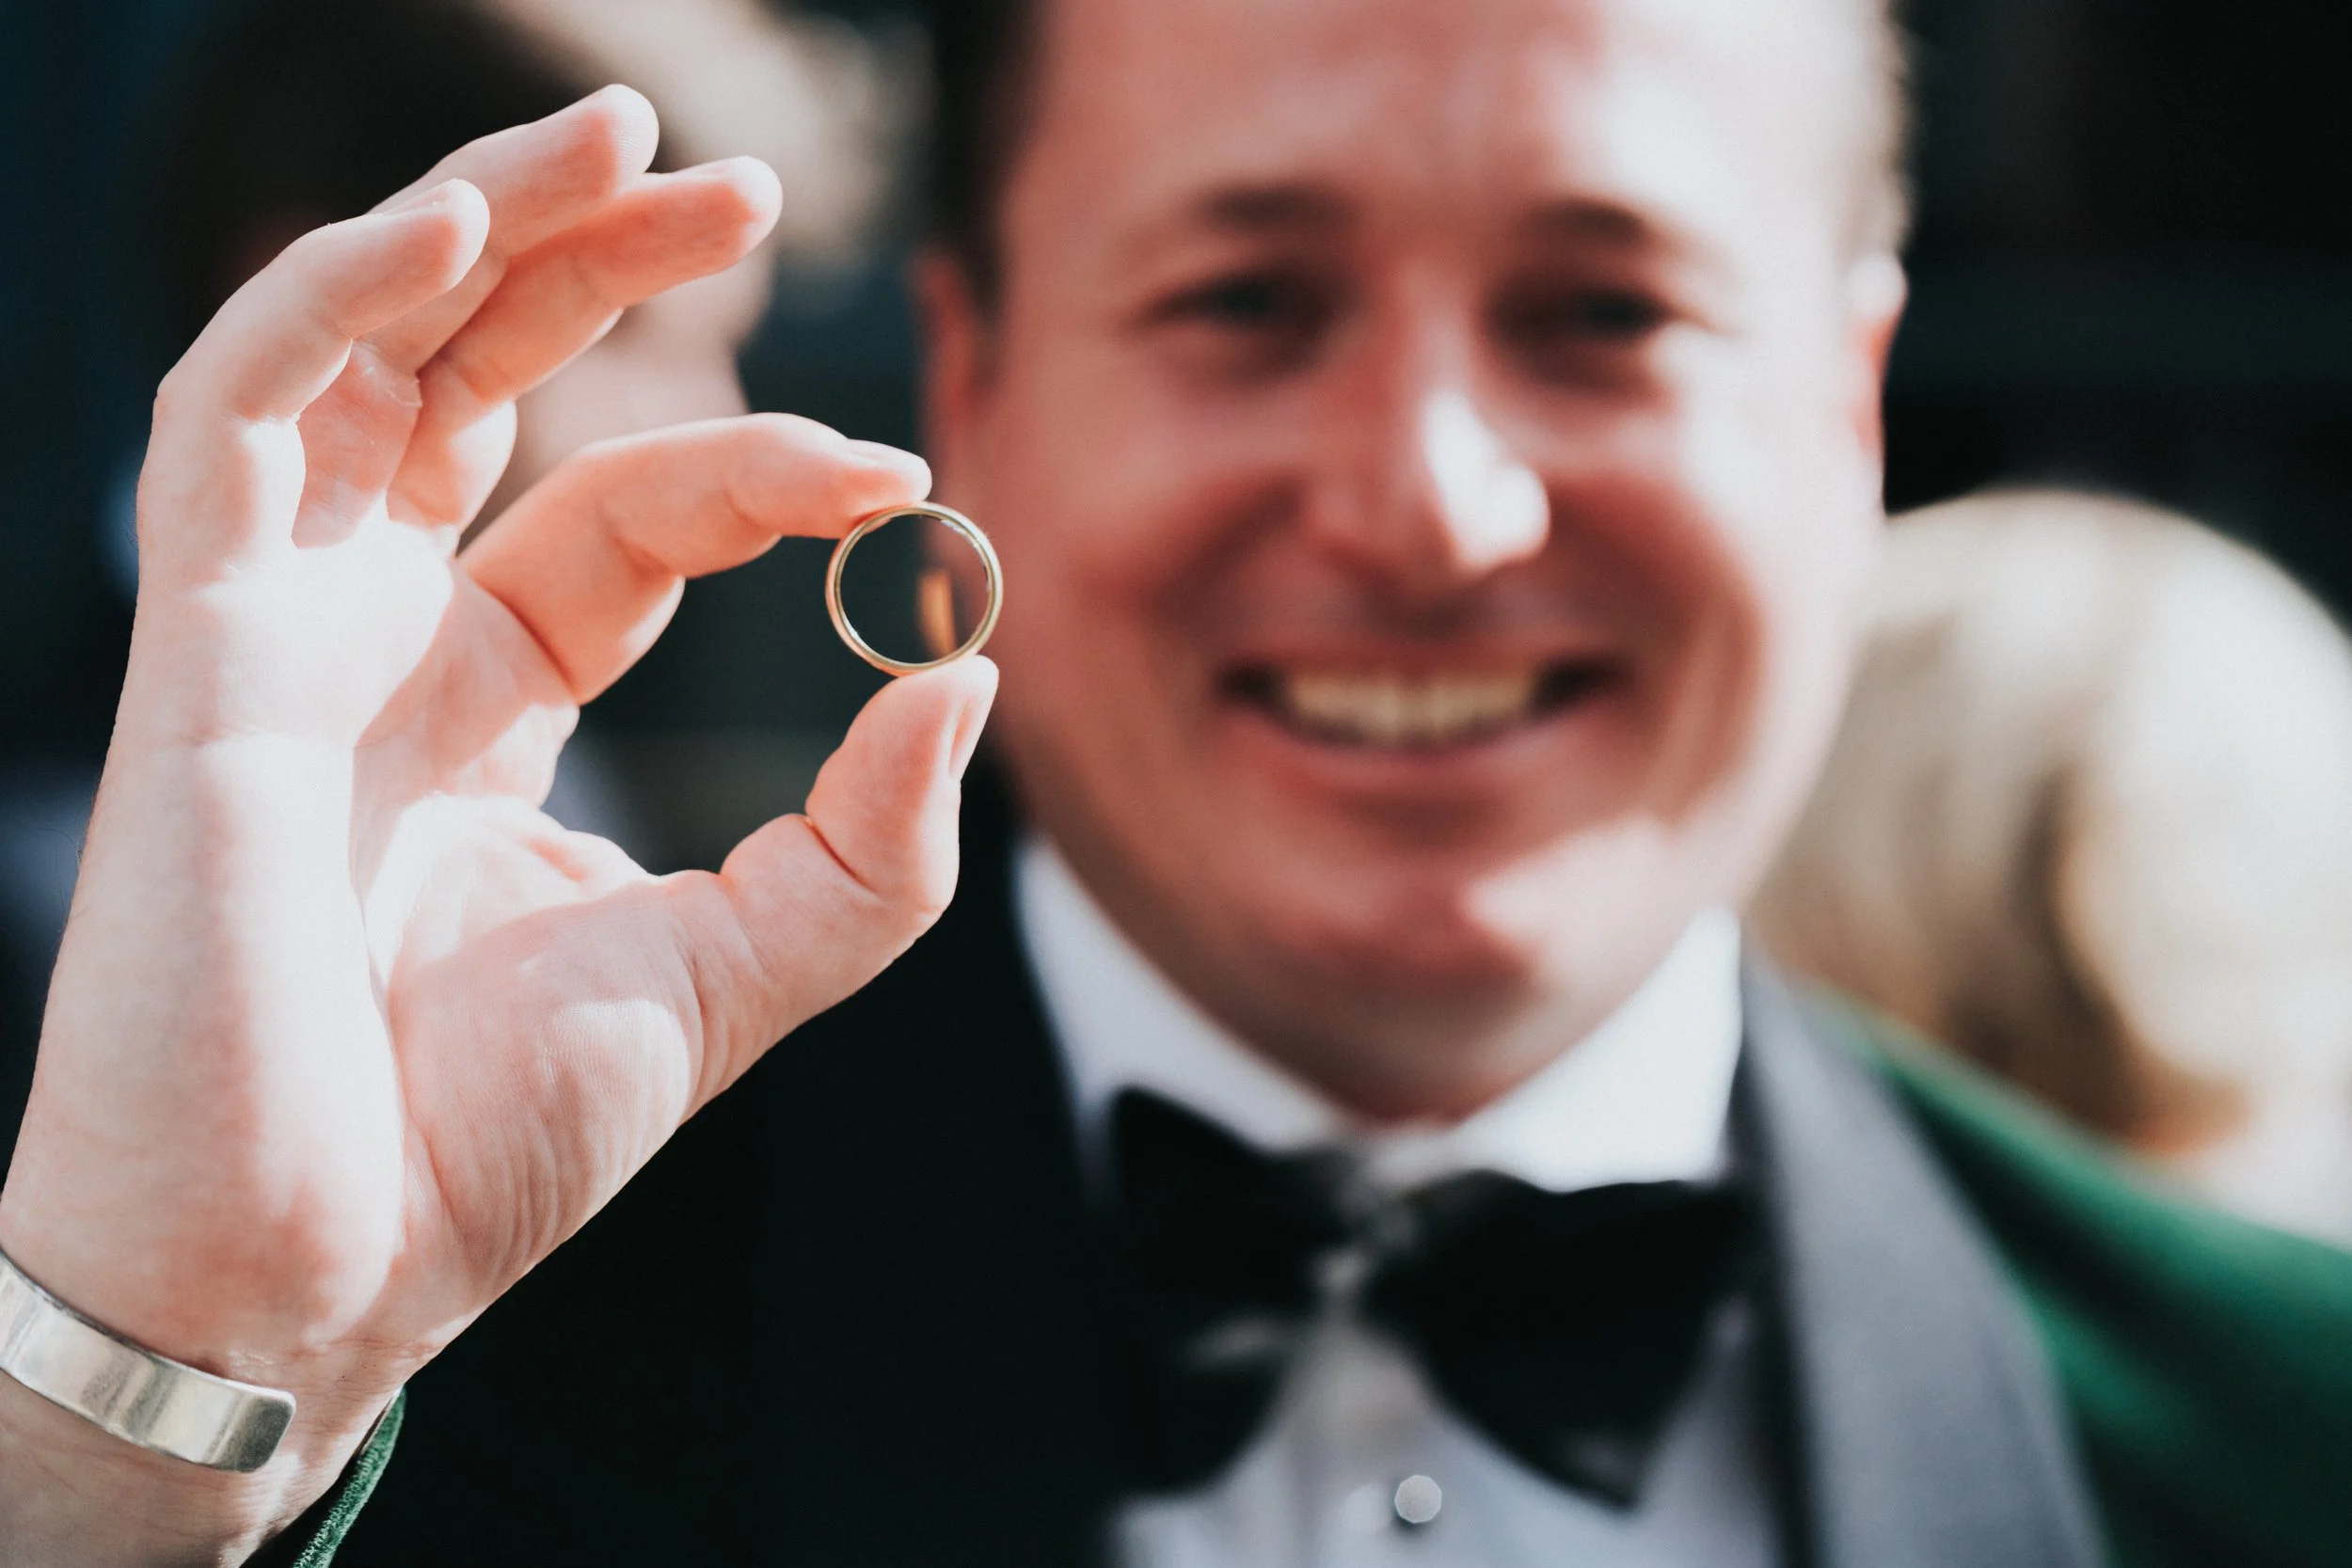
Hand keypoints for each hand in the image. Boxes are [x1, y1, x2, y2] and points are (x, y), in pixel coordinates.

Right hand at [0, 88, 994, 1561]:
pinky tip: (464, 220)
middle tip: (735, 180)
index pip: (629, 516)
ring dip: (479, 229)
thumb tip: (970, 675)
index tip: (901, 474)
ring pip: (362, 355)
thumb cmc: (495, 1146)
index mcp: (488, 705)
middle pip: (482, 389)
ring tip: (622, 137)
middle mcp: (379, 640)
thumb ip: (872, 841)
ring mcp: (282, 626)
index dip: (761, 470)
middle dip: (600, 268)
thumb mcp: (743, 971)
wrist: (324, 1272)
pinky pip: (239, 409)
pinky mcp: (194, 637)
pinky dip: (334, 294)